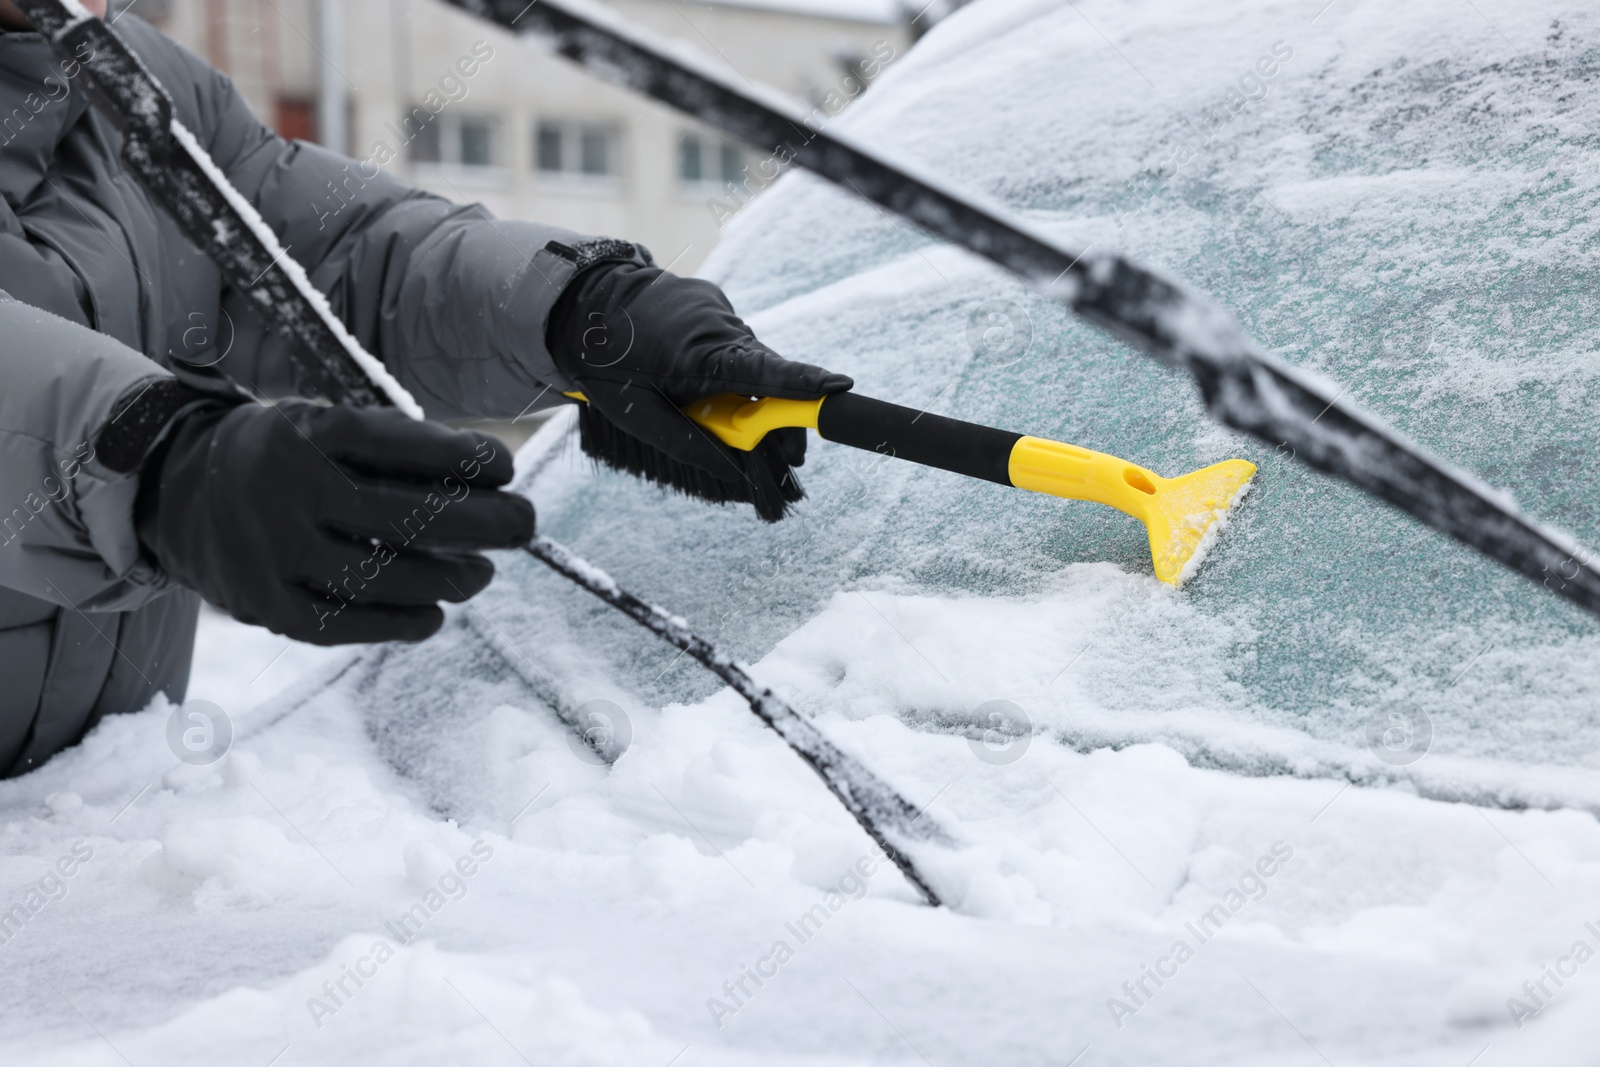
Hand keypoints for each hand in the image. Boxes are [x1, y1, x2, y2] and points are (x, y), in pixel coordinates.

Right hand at [137, 400, 534, 644]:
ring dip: (452, 578)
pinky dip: (403, 623)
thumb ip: (392, 447)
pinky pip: (348, 623)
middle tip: (523, 524)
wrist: (178, 491)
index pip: (403, 444)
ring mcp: (273, 553)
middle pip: (409, 515)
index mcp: (306, 432)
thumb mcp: (322, 423)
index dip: (467, 458)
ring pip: (386, 576)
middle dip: (484, 522)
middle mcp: (286, 491)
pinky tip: (434, 613)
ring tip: (482, 572)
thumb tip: (488, 483)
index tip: (507, 466)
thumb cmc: (283, 455)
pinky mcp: (266, 605)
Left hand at [548, 263, 852, 481]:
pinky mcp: (712, 306)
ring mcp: (717, 311)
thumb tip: (732, 471)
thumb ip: (688, 444)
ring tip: (722, 420)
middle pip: (769, 378)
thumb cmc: (602, 360)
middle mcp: (717, 326)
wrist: (577, 300)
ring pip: (753, 364)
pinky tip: (701, 384)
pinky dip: (732, 372)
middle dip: (781, 419)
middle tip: (786, 462)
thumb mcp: (635, 414)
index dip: (804, 384)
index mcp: (698, 354)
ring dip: (751, 395)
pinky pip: (734, 347)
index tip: (841, 390)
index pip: (763, 373)